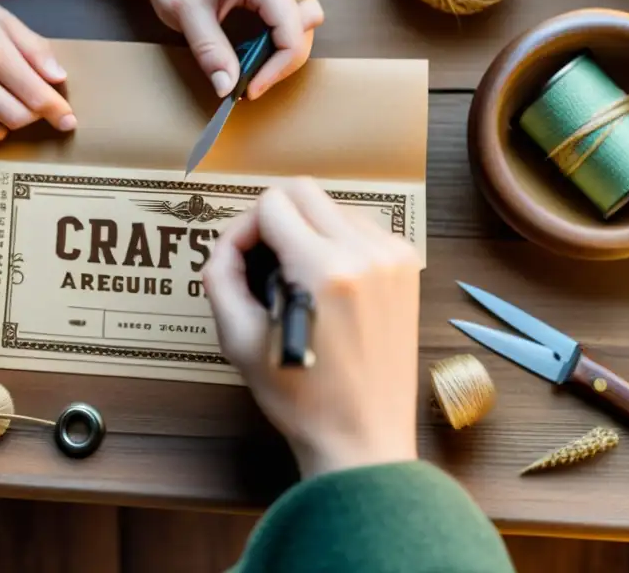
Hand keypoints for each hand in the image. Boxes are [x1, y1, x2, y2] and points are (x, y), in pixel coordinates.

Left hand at [102, 0, 324, 99]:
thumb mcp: (184, 12)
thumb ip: (210, 52)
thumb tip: (227, 89)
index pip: (291, 35)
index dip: (275, 70)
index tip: (247, 90)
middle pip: (307, 27)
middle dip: (283, 60)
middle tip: (250, 81)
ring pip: (304, 17)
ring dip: (284, 45)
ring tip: (251, 63)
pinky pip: (291, 8)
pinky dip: (278, 32)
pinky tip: (250, 44)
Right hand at [203, 179, 421, 478]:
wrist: (362, 437)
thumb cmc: (302, 399)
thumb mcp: (240, 340)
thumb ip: (222, 277)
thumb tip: (225, 244)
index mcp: (324, 269)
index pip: (272, 203)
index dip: (244, 227)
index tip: (241, 259)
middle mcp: (365, 253)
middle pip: (304, 191)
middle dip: (273, 217)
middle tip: (262, 259)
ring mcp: (392, 258)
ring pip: (334, 205)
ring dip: (307, 227)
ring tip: (295, 274)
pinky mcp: (407, 268)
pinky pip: (363, 228)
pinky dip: (338, 240)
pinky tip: (327, 280)